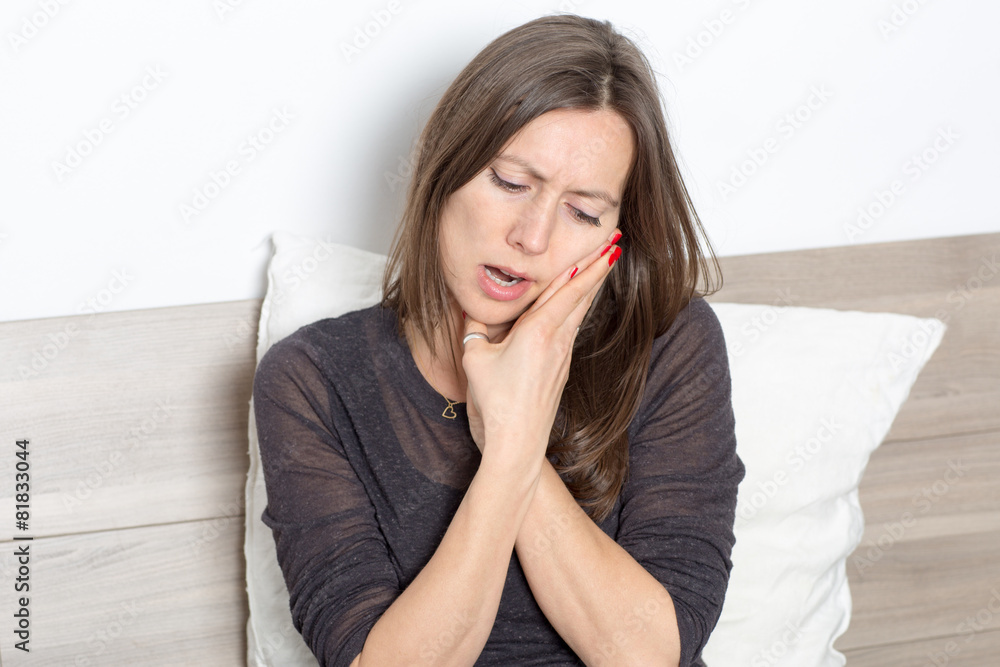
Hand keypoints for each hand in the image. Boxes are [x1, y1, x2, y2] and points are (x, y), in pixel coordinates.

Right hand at [463, 230, 622, 461]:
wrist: (516, 443)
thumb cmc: (495, 403)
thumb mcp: (474, 357)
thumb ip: (475, 327)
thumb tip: (472, 308)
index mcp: (538, 330)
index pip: (570, 288)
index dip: (591, 264)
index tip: (609, 245)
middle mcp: (557, 340)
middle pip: (582, 296)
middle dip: (599, 268)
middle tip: (615, 243)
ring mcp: (562, 356)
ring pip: (578, 313)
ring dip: (590, 287)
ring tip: (601, 267)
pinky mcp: (560, 370)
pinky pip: (570, 330)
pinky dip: (576, 310)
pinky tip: (574, 307)